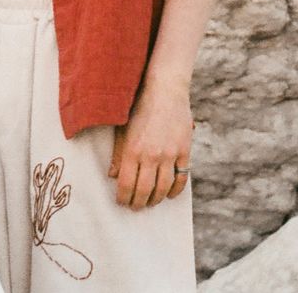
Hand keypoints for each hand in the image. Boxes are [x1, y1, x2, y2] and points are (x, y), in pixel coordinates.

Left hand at [107, 77, 191, 209]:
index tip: (121, 202)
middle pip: (145, 190)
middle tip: (135, 207)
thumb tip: (113, 176)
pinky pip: (181, 177)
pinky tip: (169, 194)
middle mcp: (151, 155)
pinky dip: (176, 190)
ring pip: (163, 187)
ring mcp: (170, 154)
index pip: (127, 184)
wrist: (164, 90)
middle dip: (138, 203)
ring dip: (156, 199)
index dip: (123, 197)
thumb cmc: (138, 106)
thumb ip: (118, 154)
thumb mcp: (122, 128)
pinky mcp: (184, 151)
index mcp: (132, 150)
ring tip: (150, 203)